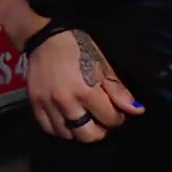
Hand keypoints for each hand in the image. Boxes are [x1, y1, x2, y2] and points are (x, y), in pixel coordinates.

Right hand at [26, 29, 142, 142]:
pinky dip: (59, 128)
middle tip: (100, 119)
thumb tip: (136, 110)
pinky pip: (48, 128)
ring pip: (67, 134)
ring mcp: (48, 104)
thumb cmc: (77, 47)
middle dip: (99, 130)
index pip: (109, 119)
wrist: (45, 36)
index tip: (116, 111)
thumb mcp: (101, 64)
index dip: (117, 117)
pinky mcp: (35, 104)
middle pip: (88, 135)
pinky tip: (65, 120)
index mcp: (87, 91)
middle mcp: (67, 102)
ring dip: (78, 130)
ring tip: (83, 118)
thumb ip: (118, 90)